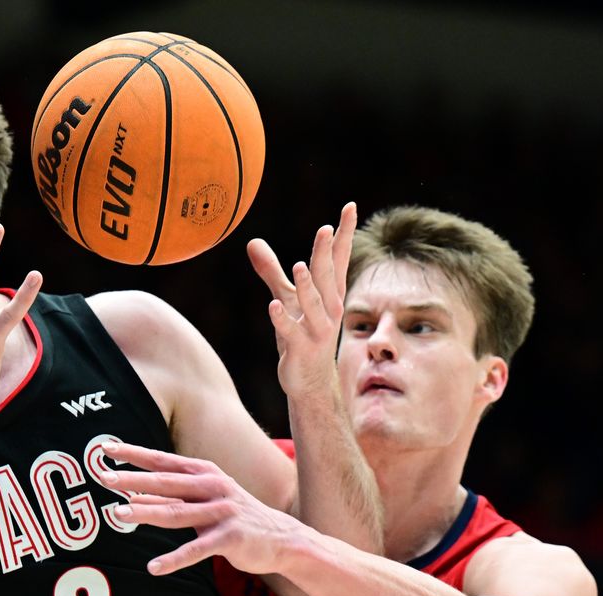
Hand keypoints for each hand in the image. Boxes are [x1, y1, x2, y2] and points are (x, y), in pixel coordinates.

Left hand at [101, 441, 303, 575]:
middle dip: (133, 479)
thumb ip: (169, 498)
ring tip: (118, 514)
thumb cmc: (233, 516)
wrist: (282, 538)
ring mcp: (223, 511)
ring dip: (146, 513)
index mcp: (204, 473)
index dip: (134, 454)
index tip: (105, 449)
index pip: (162, 461)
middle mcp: (213, 487)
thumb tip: (130, 497)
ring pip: (177, 512)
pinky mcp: (231, 538)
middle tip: (104, 478)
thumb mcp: (201, 501)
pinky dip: (174, 559)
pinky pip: (196, 550)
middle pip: (166, 483)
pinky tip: (153, 567)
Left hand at [248, 202, 356, 396]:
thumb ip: (271, 271)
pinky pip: (291, 333)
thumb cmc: (302, 334)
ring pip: (313, 305)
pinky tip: (273, 306)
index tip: (349, 207)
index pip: (339, 258)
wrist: (310, 381)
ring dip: (306, 287)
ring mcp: (316, 331)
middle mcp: (329, 310)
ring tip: (298, 266)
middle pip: (328, 277)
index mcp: (330, 294)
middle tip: (326, 229)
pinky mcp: (300, 349)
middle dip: (326, 254)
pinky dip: (283, 320)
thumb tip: (252, 242)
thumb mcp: (287, 299)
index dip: (344, 233)